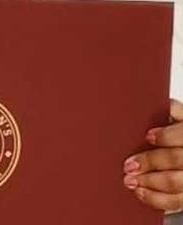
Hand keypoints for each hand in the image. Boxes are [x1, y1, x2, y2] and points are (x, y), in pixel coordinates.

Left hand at [124, 98, 182, 212]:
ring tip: (129, 180)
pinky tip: (140, 192)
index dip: (167, 136)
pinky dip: (155, 199)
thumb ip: (172, 113)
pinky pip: (176, 202)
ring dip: (150, 183)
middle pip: (177, 160)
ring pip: (176, 183)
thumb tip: (157, 102)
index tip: (148, 136)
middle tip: (128, 164)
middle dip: (151, 162)